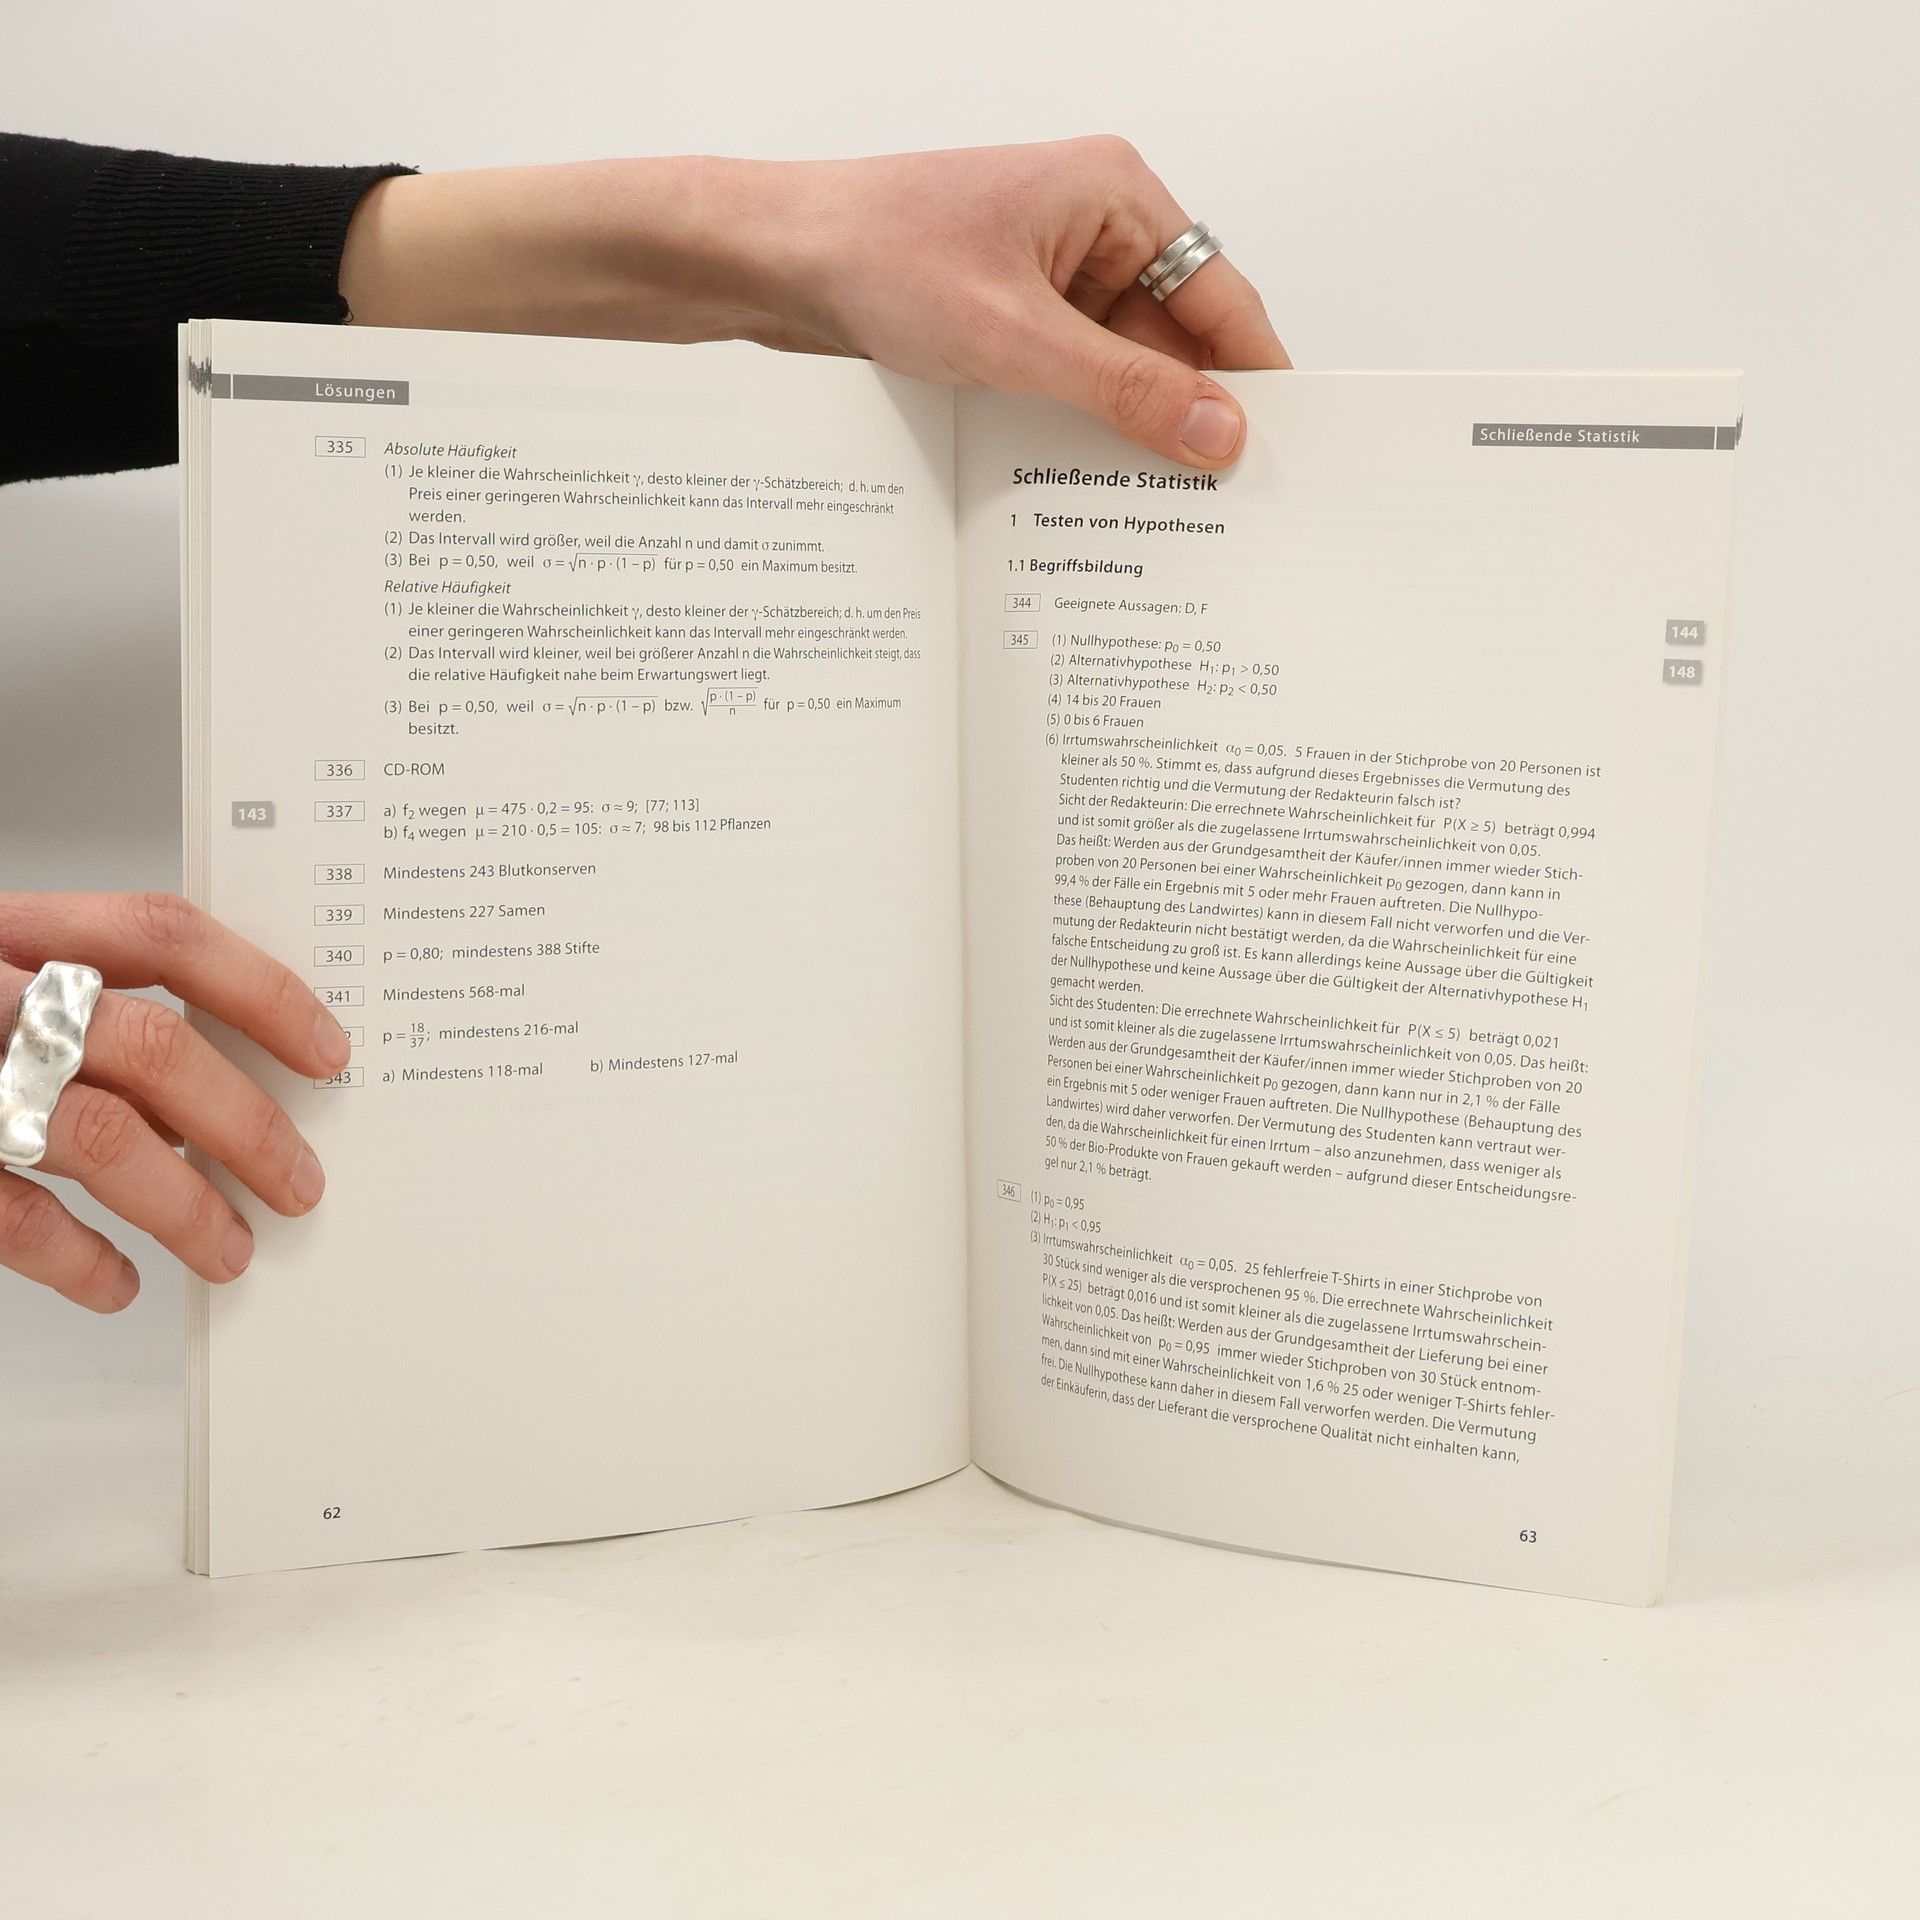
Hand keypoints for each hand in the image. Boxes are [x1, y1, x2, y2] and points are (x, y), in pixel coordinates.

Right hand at [0, 893, 349, 1311]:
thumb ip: (79, 994)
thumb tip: (216, 1069)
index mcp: (4, 929)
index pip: (160, 931)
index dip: (259, 988)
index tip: (327, 1049)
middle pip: (151, 1043)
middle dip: (247, 1122)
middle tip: (299, 1182)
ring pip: (96, 1134)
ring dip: (185, 1203)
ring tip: (230, 1250)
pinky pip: (6, 1214)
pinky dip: (77, 1259)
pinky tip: (115, 1283)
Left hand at [339, 137, 1289, 469]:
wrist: (764, 260)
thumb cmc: (874, 257)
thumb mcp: (1015, 339)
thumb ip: (1125, 392)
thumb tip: (1220, 435)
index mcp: (1116, 196)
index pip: (1222, 301)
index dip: (1253, 384)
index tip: (1279, 461)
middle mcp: (1093, 229)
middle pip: (1174, 344)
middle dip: (1187, 422)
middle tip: (1217, 516)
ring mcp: (1047, 276)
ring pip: (1118, 371)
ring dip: (1125, 436)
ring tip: (1153, 519)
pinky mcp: (1006, 317)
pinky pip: (1066, 381)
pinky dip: (1074, 431)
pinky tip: (1082, 492)